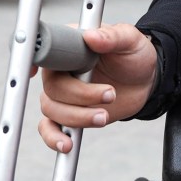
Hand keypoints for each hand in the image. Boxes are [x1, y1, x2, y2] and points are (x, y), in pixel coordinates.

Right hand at [36, 23, 157, 151]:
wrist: (145, 80)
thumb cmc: (134, 54)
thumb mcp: (130, 40)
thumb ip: (112, 36)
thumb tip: (91, 37)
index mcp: (69, 46)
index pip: (44, 52)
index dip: (36, 61)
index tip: (35, 71)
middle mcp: (60, 70)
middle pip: (53, 88)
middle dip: (81, 96)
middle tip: (110, 94)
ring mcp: (63, 93)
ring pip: (52, 109)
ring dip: (77, 116)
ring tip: (104, 116)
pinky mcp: (70, 112)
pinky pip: (50, 127)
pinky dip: (54, 137)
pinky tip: (67, 144)